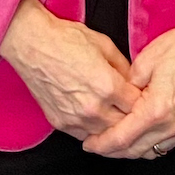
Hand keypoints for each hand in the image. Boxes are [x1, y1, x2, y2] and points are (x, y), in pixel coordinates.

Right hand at [0, 0, 139, 139]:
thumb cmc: (65, 39)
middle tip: (132, 109)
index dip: (143, 101)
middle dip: (131, 117)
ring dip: (113, 126)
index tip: (143, 97)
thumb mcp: (104, 45)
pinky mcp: (61, 123)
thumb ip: (124, 67)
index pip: (138, 106)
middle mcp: (93, 108)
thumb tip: (134, 81)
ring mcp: (75, 118)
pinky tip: (96, 119)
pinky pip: (85, 136)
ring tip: (115, 115)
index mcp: (108, 86)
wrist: (31, 44)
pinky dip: (93, 130)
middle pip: (124, 125)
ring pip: (106, 135)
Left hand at [83, 9, 174, 158]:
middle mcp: (171, 125)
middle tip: (96, 145)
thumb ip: (126, 88)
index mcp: (156, 110)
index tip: (88, 144)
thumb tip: (117, 100)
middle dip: (112, 151)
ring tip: (114, 142)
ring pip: (151, 152)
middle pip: (135, 151)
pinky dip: (149, 145)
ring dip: (131, 151)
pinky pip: (166, 145)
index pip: (122, 138)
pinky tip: (139, 136)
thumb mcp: (144, 62)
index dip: (102, 144)